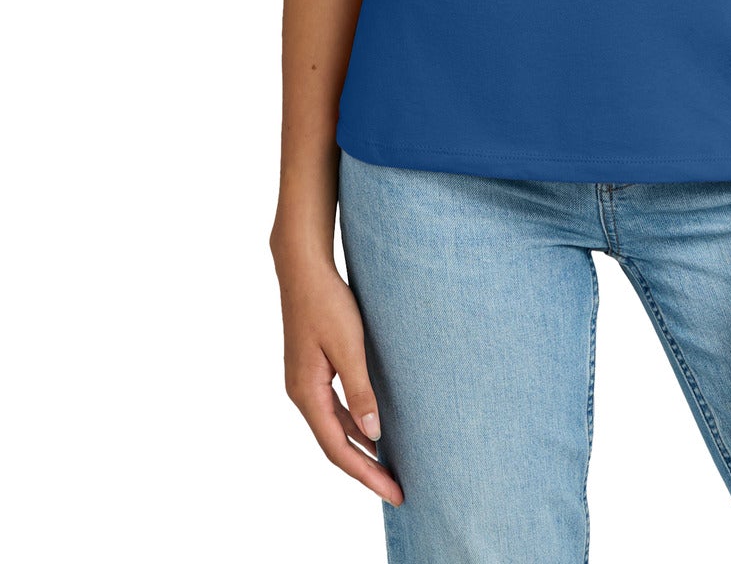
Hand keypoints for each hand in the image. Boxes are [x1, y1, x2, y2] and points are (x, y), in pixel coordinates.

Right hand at [271, 239, 403, 507]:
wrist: (303, 268)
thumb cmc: (326, 302)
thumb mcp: (348, 345)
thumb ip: (360, 390)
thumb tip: (373, 435)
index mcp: (306, 393)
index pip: (338, 448)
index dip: (367, 474)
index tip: (394, 492)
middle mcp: (302, 394)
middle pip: (335, 445)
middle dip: (366, 470)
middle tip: (398, 490)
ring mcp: (305, 383)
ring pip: (334, 429)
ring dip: (360, 450)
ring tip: (389, 469)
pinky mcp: (313, 371)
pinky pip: (334, 410)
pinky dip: (353, 426)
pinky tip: (373, 430)